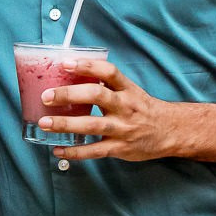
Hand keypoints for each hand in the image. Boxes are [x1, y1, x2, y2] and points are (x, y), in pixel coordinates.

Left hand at [37, 58, 176, 161]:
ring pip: (91, 125)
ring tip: (45, 124)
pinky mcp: (119, 148)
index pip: (108, 72)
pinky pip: (94, 151)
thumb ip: (107, 84)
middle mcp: (125, 106)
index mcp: (127, 89)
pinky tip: (58, 150)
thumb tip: (71, 75)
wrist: (170, 131)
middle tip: (46, 95)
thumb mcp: (130, 91)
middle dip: (68, 94)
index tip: (64, 63)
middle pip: (96, 95)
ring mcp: (122, 128)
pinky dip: (74, 152)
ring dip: (65, 124)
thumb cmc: (142, 109)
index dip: (86, 66)